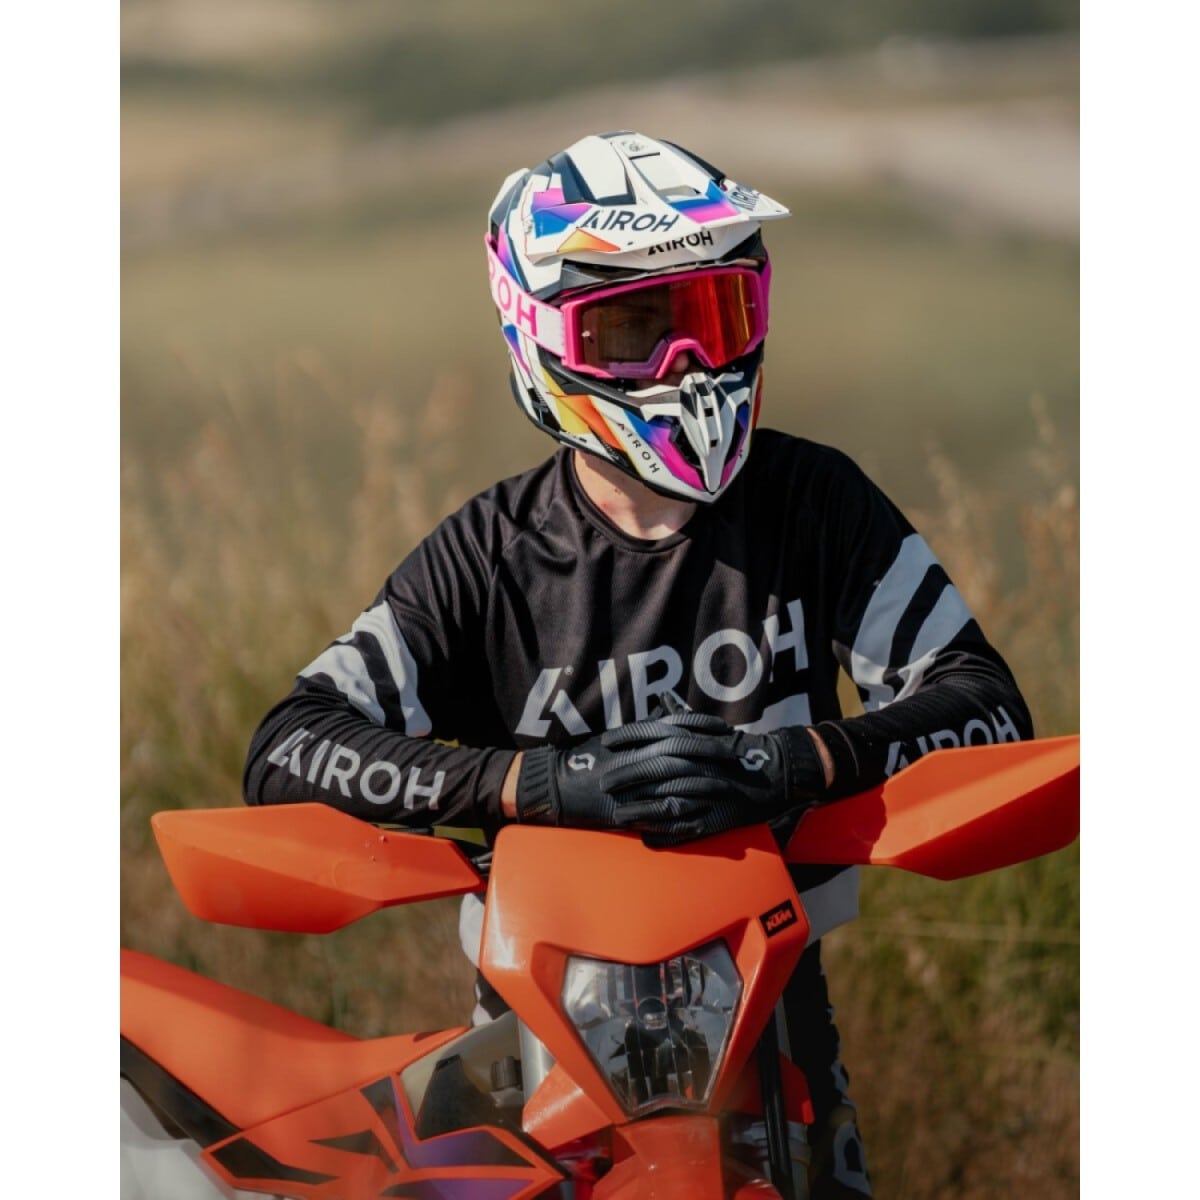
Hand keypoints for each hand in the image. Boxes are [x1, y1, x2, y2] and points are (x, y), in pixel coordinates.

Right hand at [514, 729, 715, 832]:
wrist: (552, 786)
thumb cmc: (581, 761)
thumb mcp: (612, 739)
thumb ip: (640, 730)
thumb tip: (666, 714)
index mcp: (633, 739)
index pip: (675, 726)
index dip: (703, 726)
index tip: (725, 728)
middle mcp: (635, 758)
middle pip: (682, 751)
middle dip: (711, 752)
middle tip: (734, 755)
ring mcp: (631, 786)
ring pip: (676, 782)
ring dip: (704, 784)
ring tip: (726, 786)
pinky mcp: (625, 813)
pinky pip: (660, 815)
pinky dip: (683, 816)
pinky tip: (702, 817)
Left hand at [603, 712, 826, 844]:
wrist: (775, 772)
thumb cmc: (737, 750)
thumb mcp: (712, 730)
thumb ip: (684, 719)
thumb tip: (661, 701)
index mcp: (697, 738)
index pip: (655, 733)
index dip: (628, 736)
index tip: (606, 742)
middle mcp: (701, 761)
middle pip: (656, 766)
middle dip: (627, 774)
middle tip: (604, 783)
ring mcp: (709, 790)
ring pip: (668, 798)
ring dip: (639, 807)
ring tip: (616, 814)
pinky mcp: (717, 816)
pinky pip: (687, 826)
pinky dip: (664, 831)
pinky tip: (644, 836)